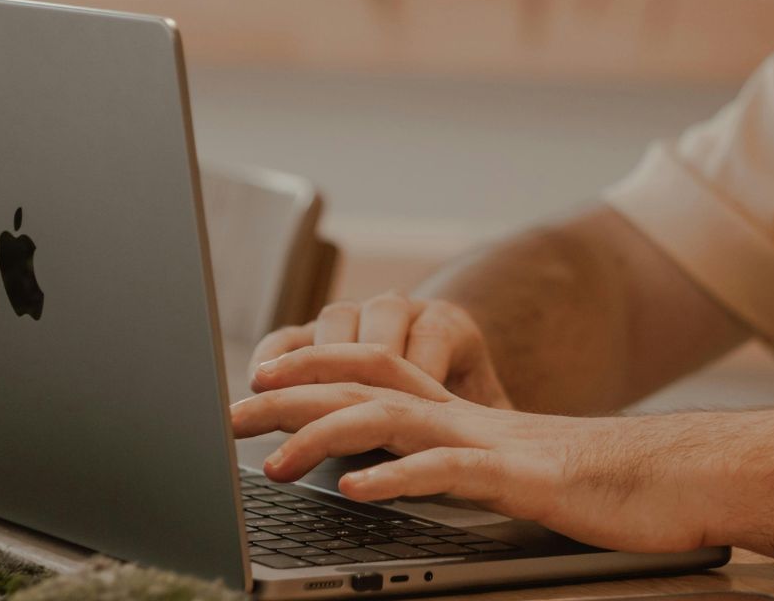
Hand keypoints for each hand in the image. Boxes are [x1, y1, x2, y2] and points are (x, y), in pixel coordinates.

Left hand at [232, 344, 722, 553]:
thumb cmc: (589, 479)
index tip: (254, 379)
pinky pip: (449, 473)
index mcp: (456, 411)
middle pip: (361, 387)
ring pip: (392, 422)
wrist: (672, 475)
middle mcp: (463, 416)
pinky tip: (357, 492)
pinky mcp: (520, 479)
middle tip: (227, 413)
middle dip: (288, 395)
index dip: (309, 367)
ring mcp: (489, 444)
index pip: (369, 370)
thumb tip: (386, 470)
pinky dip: (398, 479)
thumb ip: (447, 460)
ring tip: (274, 461)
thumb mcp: (501, 466)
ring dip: (326, 436)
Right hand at [250, 292, 511, 407]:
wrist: (442, 362)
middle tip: (335, 411)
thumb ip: (493, 431)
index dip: (418, 376)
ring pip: (334, 323)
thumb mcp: (485, 415)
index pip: (431, 341)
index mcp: (448, 325)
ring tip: (284, 394)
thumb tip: (515, 462)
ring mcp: (356, 316)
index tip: (401, 418)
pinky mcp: (318, 331)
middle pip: (377, 327)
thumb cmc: (466, 403)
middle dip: (355, 371)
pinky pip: (292, 333)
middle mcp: (401, 311)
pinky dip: (275, 354)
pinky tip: (258, 381)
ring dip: (309, 360)